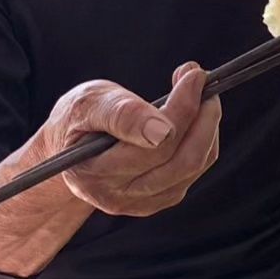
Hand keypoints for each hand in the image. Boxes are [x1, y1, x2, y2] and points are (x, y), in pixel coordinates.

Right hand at [46, 63, 222, 215]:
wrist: (72, 152)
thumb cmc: (79, 121)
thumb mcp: (87, 104)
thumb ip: (121, 113)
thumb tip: (162, 128)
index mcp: (94, 172)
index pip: (154, 146)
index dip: (181, 109)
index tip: (194, 76)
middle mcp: (118, 195)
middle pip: (181, 159)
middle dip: (202, 116)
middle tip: (202, 80)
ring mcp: (142, 202)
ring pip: (194, 165)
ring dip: (208, 126)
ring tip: (201, 94)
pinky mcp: (160, 199)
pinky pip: (196, 169)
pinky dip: (204, 139)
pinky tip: (194, 116)